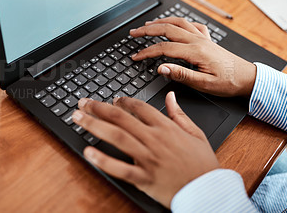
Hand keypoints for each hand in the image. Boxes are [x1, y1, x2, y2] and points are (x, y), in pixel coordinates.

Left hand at [72, 93, 218, 207]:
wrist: (208, 190)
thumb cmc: (202, 163)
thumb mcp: (196, 133)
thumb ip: (179, 113)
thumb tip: (170, 96)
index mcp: (166, 128)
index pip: (139, 108)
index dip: (122, 101)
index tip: (112, 99)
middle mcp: (154, 140)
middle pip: (121, 119)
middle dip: (99, 108)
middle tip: (83, 103)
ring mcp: (148, 159)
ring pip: (117, 137)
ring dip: (94, 126)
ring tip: (78, 118)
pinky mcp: (144, 178)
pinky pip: (121, 168)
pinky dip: (103, 160)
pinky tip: (89, 152)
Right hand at [130, 17, 256, 96]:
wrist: (248, 77)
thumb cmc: (228, 82)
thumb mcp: (204, 84)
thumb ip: (181, 75)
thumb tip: (161, 68)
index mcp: (195, 52)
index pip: (164, 48)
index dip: (147, 52)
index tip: (135, 56)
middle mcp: (198, 41)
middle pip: (167, 29)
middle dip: (147, 30)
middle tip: (133, 33)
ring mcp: (203, 38)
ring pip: (178, 22)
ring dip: (161, 22)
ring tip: (147, 25)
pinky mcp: (207, 39)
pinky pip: (192, 24)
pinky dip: (179, 21)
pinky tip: (175, 23)